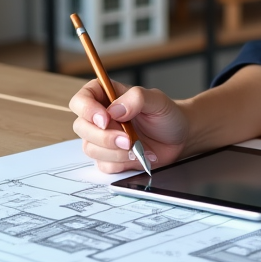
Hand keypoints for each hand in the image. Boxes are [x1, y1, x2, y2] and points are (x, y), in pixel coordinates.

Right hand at [69, 80, 190, 173]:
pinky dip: (121, 163)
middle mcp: (101, 117)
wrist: (179, 137)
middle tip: (128, 139)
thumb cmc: (167, 115)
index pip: (81, 100)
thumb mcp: (157, 100)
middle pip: (81, 127)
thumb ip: (136, 98)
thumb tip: (114, 110)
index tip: (105, 119)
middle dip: (104, 136)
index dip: (87, 110)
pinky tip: (138, 156)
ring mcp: (103, 138)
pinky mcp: (110, 157)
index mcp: (106, 96)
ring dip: (115, 151)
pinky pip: (103, 164)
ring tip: (137, 147)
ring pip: (90, 148)